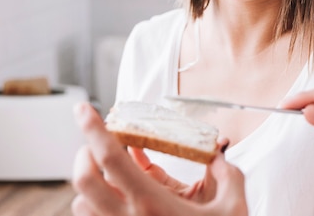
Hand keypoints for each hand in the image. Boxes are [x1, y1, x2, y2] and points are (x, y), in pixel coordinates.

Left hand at [71, 102, 247, 215]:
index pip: (110, 158)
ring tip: (110, 171)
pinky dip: (93, 204)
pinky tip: (118, 199)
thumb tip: (218, 153)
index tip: (82, 107)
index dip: (91, 128)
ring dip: (89, 181)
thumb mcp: (233, 207)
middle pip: (84, 178)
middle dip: (85, 151)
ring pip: (80, 203)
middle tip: (102, 142)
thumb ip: (225, 172)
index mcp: (152, 204)